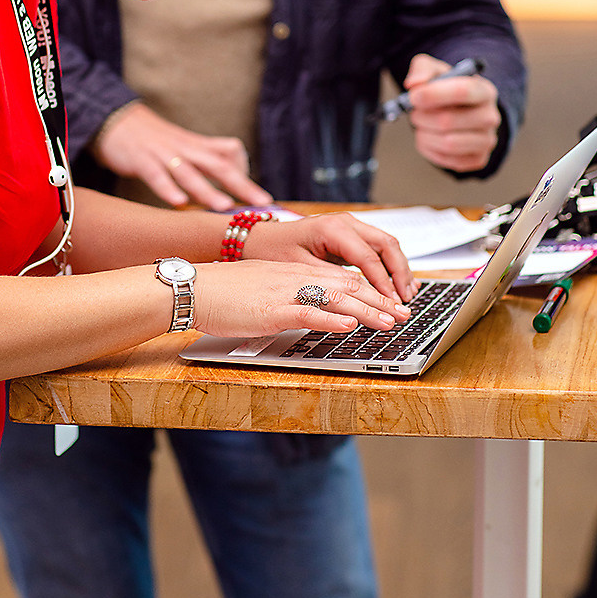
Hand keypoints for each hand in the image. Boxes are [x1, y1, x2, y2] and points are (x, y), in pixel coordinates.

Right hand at [93, 103, 272, 210]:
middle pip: (219, 165)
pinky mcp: (141, 160)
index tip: (257, 196)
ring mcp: (163, 154)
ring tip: (225, 206)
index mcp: (197, 146)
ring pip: (189, 172)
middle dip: (242, 185)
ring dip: (208, 190)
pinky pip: (156, 175)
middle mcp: (185, 149)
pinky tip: (177, 202)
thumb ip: (204, 159)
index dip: (244, 172)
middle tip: (262, 203)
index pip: (229, 153)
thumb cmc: (152, 138)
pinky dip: (167, 188)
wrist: (115, 119)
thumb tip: (230, 176)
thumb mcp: (182, 145)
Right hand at [193, 258, 411, 340]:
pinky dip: (332, 319)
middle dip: (379, 300)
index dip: (370, 291)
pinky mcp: (272, 310)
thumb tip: (308, 308)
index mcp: (293, 272)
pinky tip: (349, 326)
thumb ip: (287, 294)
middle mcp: (294, 277)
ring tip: (389, 321)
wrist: (194, 288)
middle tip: (402, 314)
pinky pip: (307, 312)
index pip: (341, 278)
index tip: (390, 303)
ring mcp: (284, 293)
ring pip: (336, 298)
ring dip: (367, 310)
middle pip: (347, 285)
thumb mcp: (262, 287)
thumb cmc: (222, 292)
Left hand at [244, 211, 418, 303]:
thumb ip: (331, 281)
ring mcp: (349, 224)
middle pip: (386, 245)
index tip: (392, 304)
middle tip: (405, 300)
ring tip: (408, 293)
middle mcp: (345, 222)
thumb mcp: (301, 269)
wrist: (260, 237)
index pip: (369, 257)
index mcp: (332, 229)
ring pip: (386, 244)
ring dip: (399, 268)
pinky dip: (390, 264)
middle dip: (400, 273)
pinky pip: (377, 246)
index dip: (383, 283)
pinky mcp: (350, 232)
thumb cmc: (275, 251)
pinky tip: (396, 282)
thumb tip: (358, 297)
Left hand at [402, 53, 500, 171]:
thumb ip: (423, 69)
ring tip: (422, 125)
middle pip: (448, 121)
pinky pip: (446, 160)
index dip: (434, 94)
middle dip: (422, 117)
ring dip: (424, 134)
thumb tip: (414, 84)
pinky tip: (429, 137)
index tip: (413, 96)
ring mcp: (487, 140)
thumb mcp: (435, 71)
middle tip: (415, 112)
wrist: (458, 113)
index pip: (463, 91)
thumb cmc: (446, 90)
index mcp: (484, 90)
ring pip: (447, 143)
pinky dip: (429, 149)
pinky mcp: (478, 159)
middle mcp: (490, 116)